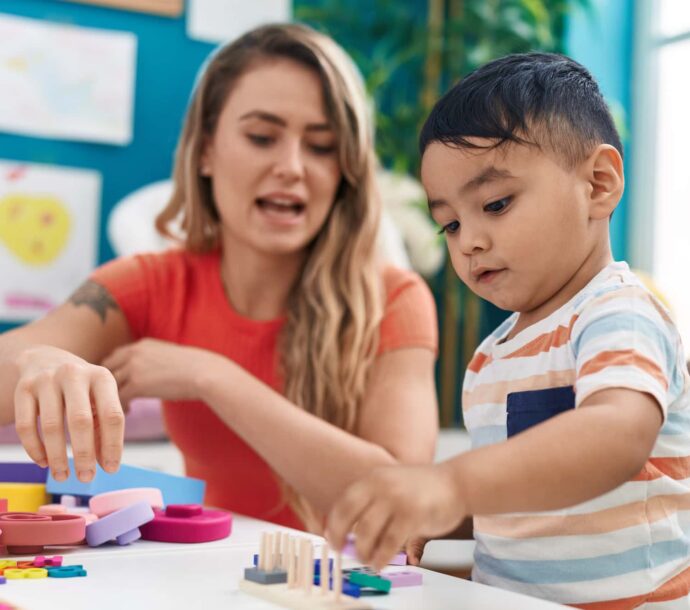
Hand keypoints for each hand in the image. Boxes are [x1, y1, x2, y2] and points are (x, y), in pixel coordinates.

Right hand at [14, 345, 124, 481]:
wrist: (45, 359)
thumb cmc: (80, 388)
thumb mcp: (99, 399)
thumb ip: (103, 428)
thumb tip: (105, 464)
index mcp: (102, 377)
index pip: (112, 415)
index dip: (112, 445)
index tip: (111, 469)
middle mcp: (75, 374)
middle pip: (80, 421)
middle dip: (84, 454)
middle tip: (86, 477)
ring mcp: (47, 379)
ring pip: (51, 426)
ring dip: (57, 456)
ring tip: (63, 476)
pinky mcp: (23, 388)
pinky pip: (26, 425)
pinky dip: (34, 448)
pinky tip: (43, 462)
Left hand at [102, 339, 218, 405]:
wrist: (204, 373)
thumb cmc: (196, 368)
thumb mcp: (170, 356)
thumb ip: (155, 361)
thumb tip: (156, 374)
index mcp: (142, 344)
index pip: (116, 356)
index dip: (112, 371)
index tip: (113, 385)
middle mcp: (134, 352)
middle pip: (106, 368)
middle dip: (102, 384)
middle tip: (106, 399)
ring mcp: (133, 368)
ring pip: (109, 385)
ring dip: (108, 398)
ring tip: (114, 409)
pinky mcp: (136, 384)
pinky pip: (117, 398)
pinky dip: (119, 407)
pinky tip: (128, 413)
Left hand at [325, 463, 464, 570]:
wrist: (456, 482)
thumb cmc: (422, 489)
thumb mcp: (391, 483)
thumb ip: (372, 502)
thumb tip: (348, 533)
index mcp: (373, 478)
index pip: (343, 503)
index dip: (334, 525)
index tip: (332, 540)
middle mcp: (381, 485)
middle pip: (349, 517)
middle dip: (342, 539)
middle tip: (345, 552)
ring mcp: (397, 499)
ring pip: (366, 532)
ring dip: (362, 552)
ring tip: (367, 560)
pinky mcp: (413, 515)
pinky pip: (389, 543)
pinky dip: (381, 557)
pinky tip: (380, 563)